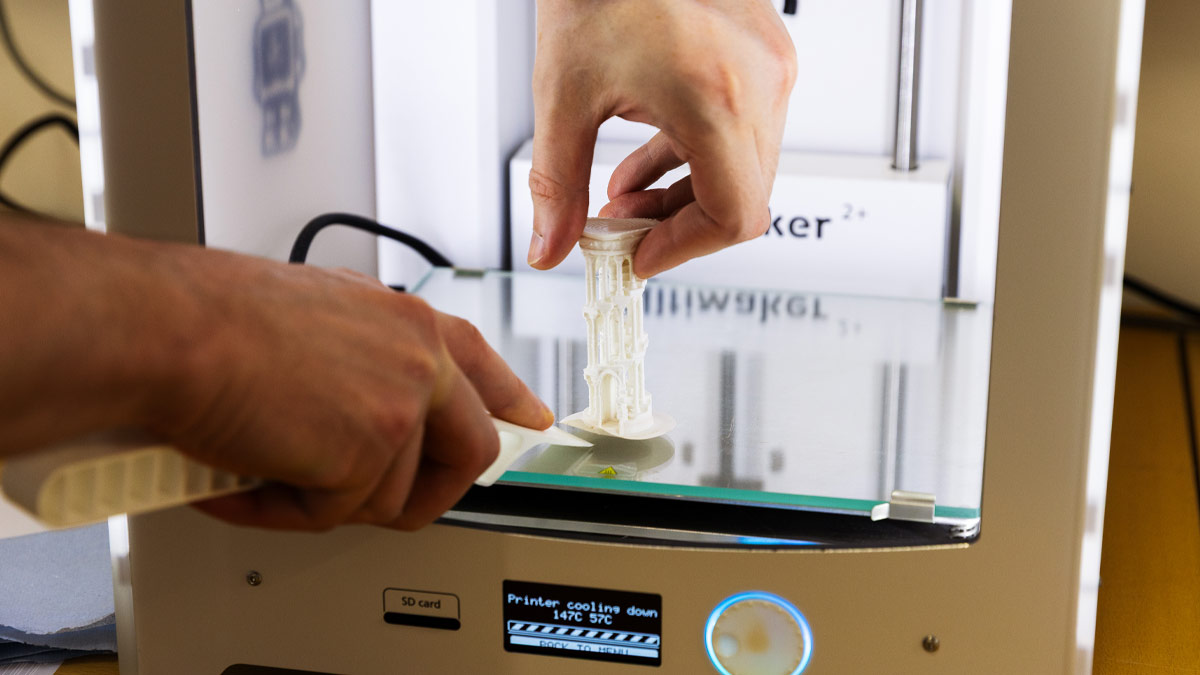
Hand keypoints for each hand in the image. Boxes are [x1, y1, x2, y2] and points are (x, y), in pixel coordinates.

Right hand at [155, 253, 551, 531]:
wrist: (175, 329)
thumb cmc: (220, 316)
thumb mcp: (323, 309)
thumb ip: (364, 351)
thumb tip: (360, 391)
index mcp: (410, 324)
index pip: (482, 367)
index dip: (508, 399)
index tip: (530, 420)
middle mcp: (420, 363)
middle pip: (469, 451)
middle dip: (430, 490)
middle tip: (384, 500)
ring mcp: (401, 409)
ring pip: (391, 496)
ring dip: (326, 496)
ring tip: (269, 464)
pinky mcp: (368, 454)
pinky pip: (335, 514)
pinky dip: (284, 509)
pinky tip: (247, 476)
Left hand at [526, 0, 795, 277]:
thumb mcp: (563, 93)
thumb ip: (556, 183)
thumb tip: (551, 244)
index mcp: (720, 98)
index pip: (734, 216)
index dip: (684, 249)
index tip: (640, 256)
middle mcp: (761, 84)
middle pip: (741, 198)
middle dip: (676, 226)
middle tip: (621, 233)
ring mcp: (769, 67)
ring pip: (744, 168)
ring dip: (683, 194)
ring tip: (621, 199)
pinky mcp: (762, 54)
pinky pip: (742, 130)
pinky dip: (694, 157)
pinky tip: (642, 163)